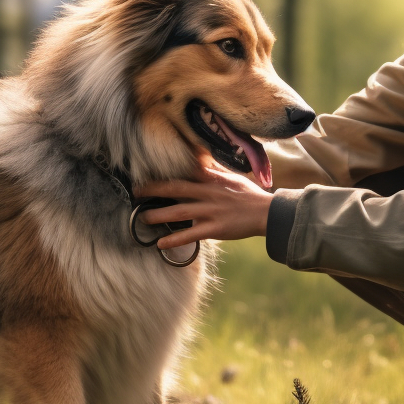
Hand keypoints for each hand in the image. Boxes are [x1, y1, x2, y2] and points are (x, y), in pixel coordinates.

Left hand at [134, 164, 273, 248]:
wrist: (267, 213)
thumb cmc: (249, 194)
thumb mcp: (232, 177)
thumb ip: (214, 170)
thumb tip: (199, 159)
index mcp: (212, 178)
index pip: (185, 170)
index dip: (166, 170)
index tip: (149, 171)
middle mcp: (209, 192)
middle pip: (175, 188)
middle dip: (153, 189)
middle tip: (136, 191)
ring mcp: (211, 211)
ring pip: (179, 211)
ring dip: (158, 215)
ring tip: (142, 218)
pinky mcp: (215, 228)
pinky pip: (190, 235)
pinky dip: (174, 240)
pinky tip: (160, 244)